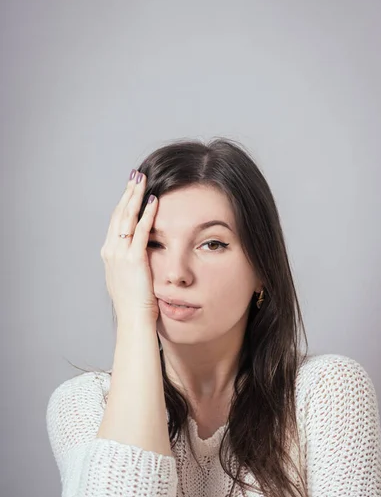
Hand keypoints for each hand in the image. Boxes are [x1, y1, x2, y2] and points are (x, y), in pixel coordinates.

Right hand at [100, 170, 159, 325]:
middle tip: (136, 175)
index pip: (116, 222)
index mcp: (110, 254)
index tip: (130, 189)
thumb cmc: (135, 304)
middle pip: (118, 214)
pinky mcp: (134, 259)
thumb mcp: (128, 278)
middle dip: (127, 193)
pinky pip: (141, 231)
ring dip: (135, 196)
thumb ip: (132, 262)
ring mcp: (120, 255)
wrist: (134, 320)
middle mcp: (111, 251)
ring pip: (126, 218)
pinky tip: (154, 200)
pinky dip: (147, 214)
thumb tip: (141, 253)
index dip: (123, 203)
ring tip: (143, 179)